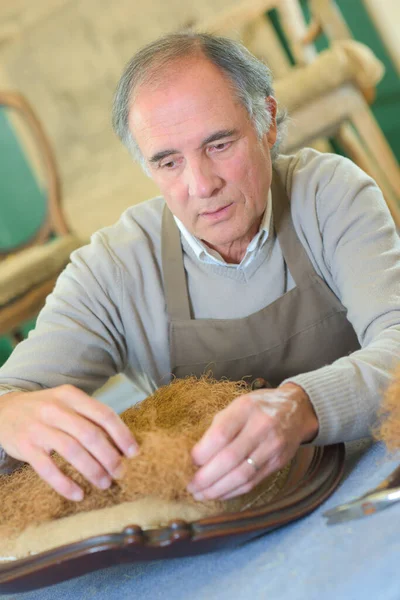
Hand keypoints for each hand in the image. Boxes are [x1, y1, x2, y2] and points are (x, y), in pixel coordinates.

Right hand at [0, 385, 137, 500]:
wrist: (4, 411)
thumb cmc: (45, 410)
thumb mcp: (66, 403)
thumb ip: (89, 417)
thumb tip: (121, 442)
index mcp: (71, 396)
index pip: (103, 414)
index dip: (122, 434)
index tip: (134, 452)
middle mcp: (55, 409)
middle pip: (90, 434)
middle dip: (110, 456)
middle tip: (121, 472)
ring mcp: (39, 428)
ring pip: (72, 451)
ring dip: (92, 470)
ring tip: (105, 483)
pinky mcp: (25, 447)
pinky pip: (48, 469)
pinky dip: (65, 483)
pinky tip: (78, 494)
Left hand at [186, 383, 317, 500]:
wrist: (296, 410)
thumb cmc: (259, 407)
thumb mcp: (238, 405)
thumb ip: (219, 426)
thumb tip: (197, 454)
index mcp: (246, 408)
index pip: (221, 435)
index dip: (202, 453)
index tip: (190, 462)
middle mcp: (261, 428)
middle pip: (229, 459)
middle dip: (206, 477)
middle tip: (190, 485)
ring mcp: (272, 447)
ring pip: (241, 475)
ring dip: (217, 489)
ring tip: (200, 494)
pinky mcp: (278, 463)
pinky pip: (252, 482)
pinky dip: (233, 491)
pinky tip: (219, 494)